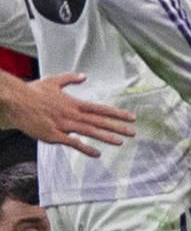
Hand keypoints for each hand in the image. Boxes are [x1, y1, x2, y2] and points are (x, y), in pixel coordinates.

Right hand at [0, 72, 133, 156]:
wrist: (15, 101)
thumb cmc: (32, 91)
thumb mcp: (53, 81)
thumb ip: (70, 79)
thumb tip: (84, 76)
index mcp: (74, 103)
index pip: (101, 109)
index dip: (117, 113)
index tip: (132, 117)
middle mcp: (72, 114)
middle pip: (99, 121)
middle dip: (118, 126)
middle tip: (134, 132)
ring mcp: (63, 125)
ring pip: (89, 131)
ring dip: (106, 137)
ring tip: (121, 142)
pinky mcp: (53, 135)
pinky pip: (72, 143)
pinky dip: (85, 148)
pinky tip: (96, 153)